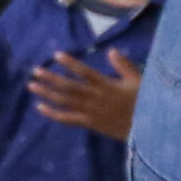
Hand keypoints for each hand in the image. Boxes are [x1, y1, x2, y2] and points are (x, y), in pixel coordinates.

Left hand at [26, 51, 142, 140]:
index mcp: (107, 86)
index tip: (57, 55)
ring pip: (65, 102)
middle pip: (69, 87)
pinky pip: (68, 119)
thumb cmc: (146, 102)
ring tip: (32, 85)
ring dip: (47, 93)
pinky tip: (40, 107)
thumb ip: (124, 66)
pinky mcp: (90, 124)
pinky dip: (53, 113)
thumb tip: (112, 51)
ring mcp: (91, 112)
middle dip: (51, 78)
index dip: (71, 64)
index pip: (85, 72)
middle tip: (35, 70)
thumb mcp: (139, 81)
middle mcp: (96, 98)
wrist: (148, 129)